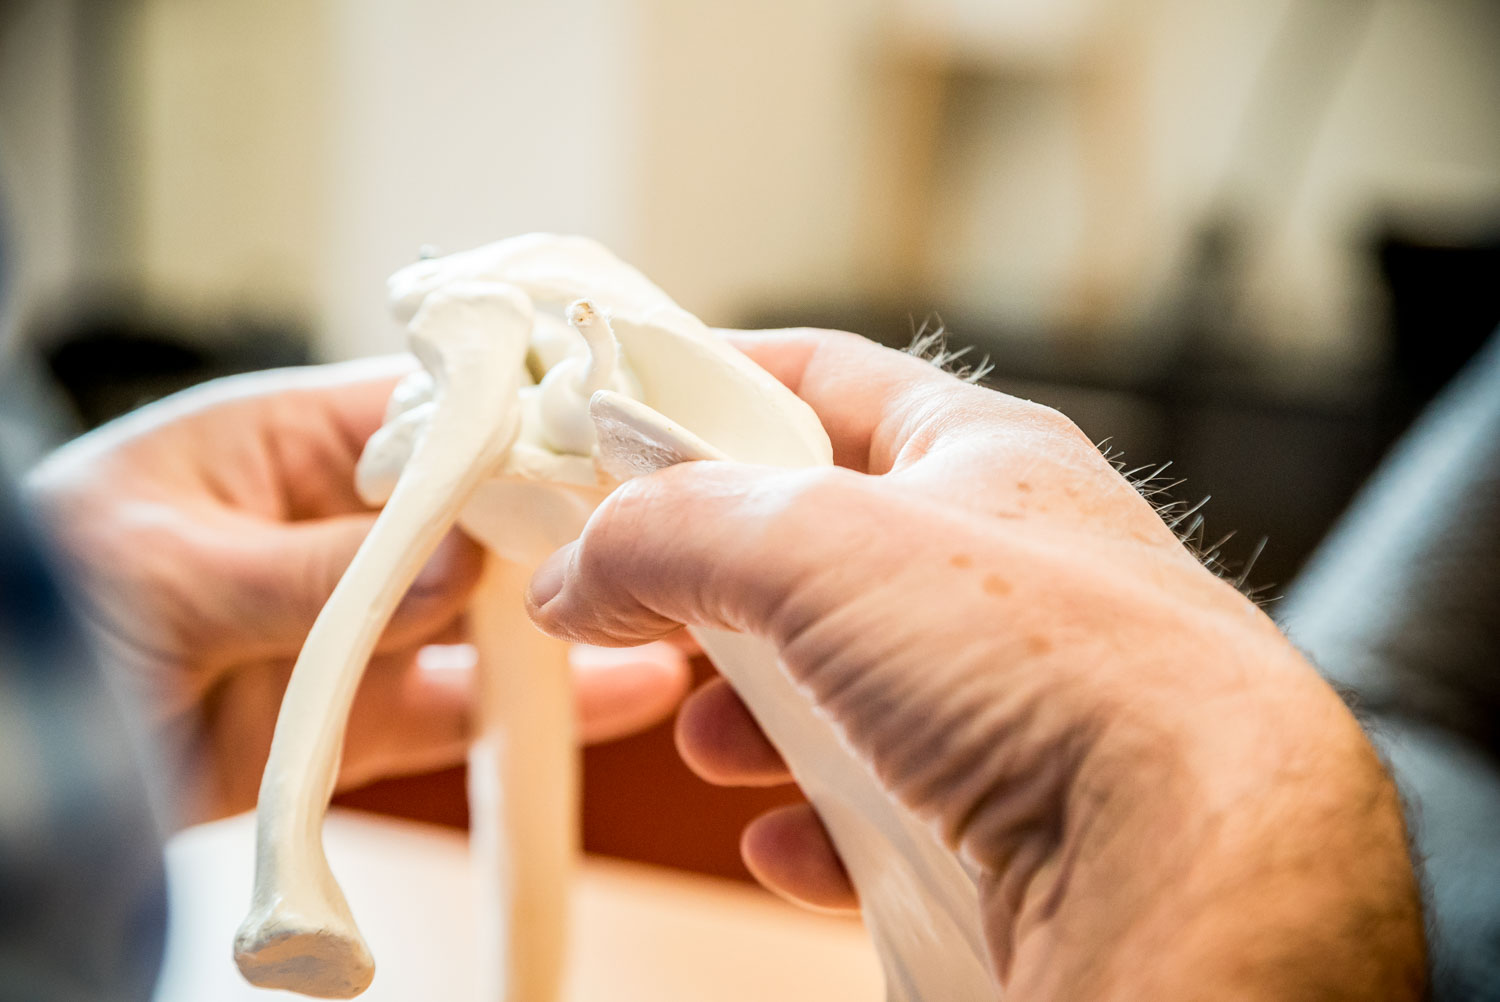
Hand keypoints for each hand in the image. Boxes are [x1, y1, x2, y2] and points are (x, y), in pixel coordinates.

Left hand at [25, 357, 688, 828]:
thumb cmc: (32, 607)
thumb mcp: (163, 572)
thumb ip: (314, 572)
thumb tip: (454, 567)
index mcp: (278, 445)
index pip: (423, 417)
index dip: (514, 427)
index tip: (602, 447)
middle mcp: (327, 526)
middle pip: (472, 519)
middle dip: (558, 529)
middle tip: (657, 542)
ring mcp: (345, 628)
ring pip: (478, 618)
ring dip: (562, 622)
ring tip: (666, 619)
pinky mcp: (349, 718)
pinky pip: (452, 710)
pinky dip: (527, 711)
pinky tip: (616, 697)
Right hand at [526, 330, 1424, 998]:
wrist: (1191, 865)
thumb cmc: (1058, 669)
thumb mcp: (821, 549)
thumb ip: (675, 532)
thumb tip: (580, 564)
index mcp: (980, 456)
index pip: (826, 377)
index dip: (718, 383)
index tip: (622, 414)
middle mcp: (1006, 566)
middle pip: (820, 547)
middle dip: (720, 585)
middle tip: (641, 607)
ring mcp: (1015, 692)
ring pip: (846, 682)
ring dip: (759, 713)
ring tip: (716, 739)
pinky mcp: (1014, 811)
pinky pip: (889, 803)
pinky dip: (819, 819)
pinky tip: (791, 841)